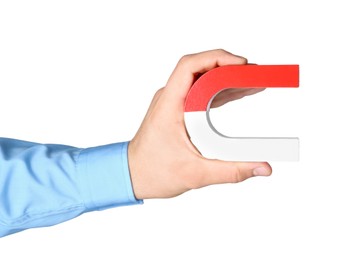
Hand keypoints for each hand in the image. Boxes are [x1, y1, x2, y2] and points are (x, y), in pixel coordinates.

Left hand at [128, 49, 271, 199]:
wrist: (131, 176)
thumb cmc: (152, 172)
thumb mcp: (195, 174)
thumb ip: (232, 171)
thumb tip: (263, 168)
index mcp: (169, 105)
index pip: (190, 66)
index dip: (217, 59)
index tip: (241, 64)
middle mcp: (170, 99)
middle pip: (200, 69)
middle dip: (228, 68)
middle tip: (255, 74)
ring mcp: (173, 104)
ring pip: (202, 80)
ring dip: (226, 79)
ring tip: (253, 82)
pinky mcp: (178, 111)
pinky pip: (201, 93)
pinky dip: (220, 91)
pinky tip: (237, 94)